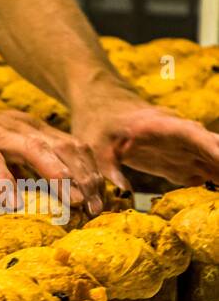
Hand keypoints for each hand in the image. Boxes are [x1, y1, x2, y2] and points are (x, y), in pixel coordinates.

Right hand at [0, 88, 103, 212]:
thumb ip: (16, 168)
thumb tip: (38, 194)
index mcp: (26, 129)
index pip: (70, 148)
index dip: (90, 173)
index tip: (100, 200)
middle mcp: (17, 127)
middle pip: (62, 149)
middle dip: (83, 179)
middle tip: (95, 207)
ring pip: (35, 150)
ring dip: (58, 176)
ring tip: (71, 202)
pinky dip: (4, 181)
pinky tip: (13, 201)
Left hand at [70, 83, 218, 188]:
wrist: (102, 110)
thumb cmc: (98, 124)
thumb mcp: (95, 145)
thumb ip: (109, 168)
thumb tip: (124, 191)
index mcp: (158, 125)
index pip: (190, 134)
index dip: (209, 146)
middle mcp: (175, 134)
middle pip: (207, 144)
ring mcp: (178, 147)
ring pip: (207, 156)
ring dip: (217, 169)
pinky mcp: (174, 159)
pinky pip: (199, 168)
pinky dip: (211, 178)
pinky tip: (216, 191)